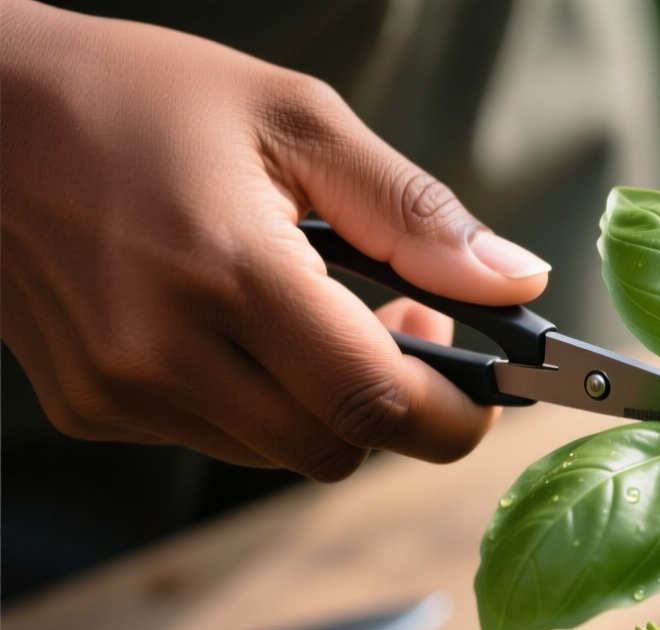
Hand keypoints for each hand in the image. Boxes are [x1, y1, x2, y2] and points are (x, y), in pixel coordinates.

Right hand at [0, 1, 550, 480]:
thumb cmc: (135, 96)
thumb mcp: (294, 119)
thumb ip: (416, 213)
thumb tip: (516, 281)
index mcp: (229, 271)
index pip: (375, 403)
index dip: (453, 416)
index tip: (483, 387)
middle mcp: (166, 350)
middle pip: (337, 447)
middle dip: (393, 406)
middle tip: (401, 319)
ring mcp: (120, 390)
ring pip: (278, 453)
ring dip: (323, 403)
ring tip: (311, 310)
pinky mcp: (91, 408)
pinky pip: (215, 437)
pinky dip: (254, 401)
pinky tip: (236, 325)